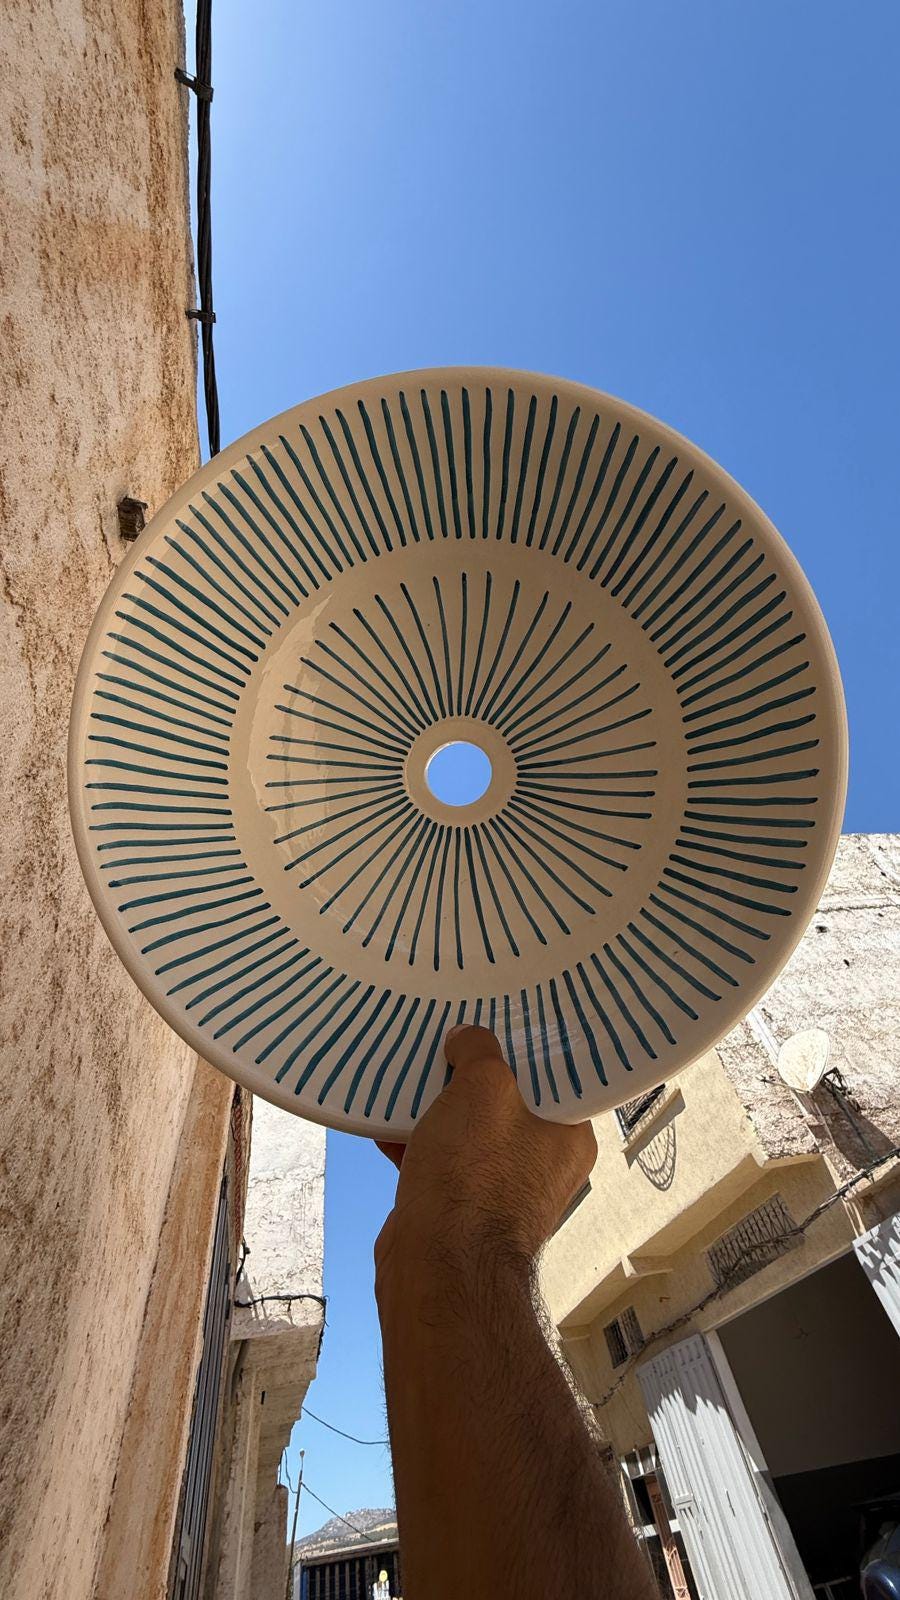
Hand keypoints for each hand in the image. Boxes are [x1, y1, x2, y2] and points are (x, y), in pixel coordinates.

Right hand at [374, 1025, 596, 1289]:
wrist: (438, 1267)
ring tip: (409, 1072)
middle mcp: (542, 1165)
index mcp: (569, 1137)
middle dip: (472, 1075)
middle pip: (508, 1103)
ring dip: (437, 1108)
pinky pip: (439, 1163)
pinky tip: (382, 1119)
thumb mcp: (483, 1088)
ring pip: (468, 1133)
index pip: (556, 1078)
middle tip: (449, 1039)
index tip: (499, 1019)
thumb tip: (467, 1038)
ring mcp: (499, 1192)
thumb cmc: (474, 1173)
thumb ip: (479, 1050)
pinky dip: (415, 1142)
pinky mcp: (459, 1211)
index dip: (526, 1047)